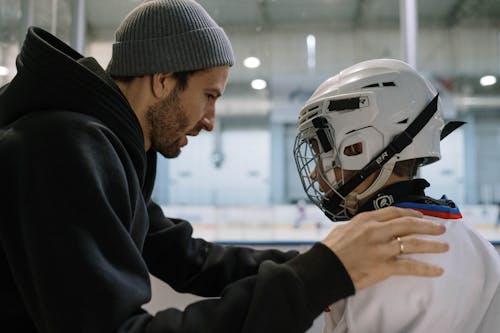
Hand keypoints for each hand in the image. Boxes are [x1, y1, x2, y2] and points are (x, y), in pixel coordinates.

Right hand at [321, 206, 448, 290]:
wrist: (324, 269)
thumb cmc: (330, 250)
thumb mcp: (342, 229)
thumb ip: (358, 226)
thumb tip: (366, 226)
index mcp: (366, 220)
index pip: (394, 212)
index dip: (411, 213)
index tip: (421, 216)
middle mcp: (376, 231)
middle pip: (409, 224)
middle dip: (428, 226)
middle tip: (440, 228)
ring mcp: (381, 249)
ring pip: (413, 243)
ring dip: (432, 245)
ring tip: (444, 246)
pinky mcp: (383, 266)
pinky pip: (410, 266)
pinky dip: (426, 269)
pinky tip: (437, 270)